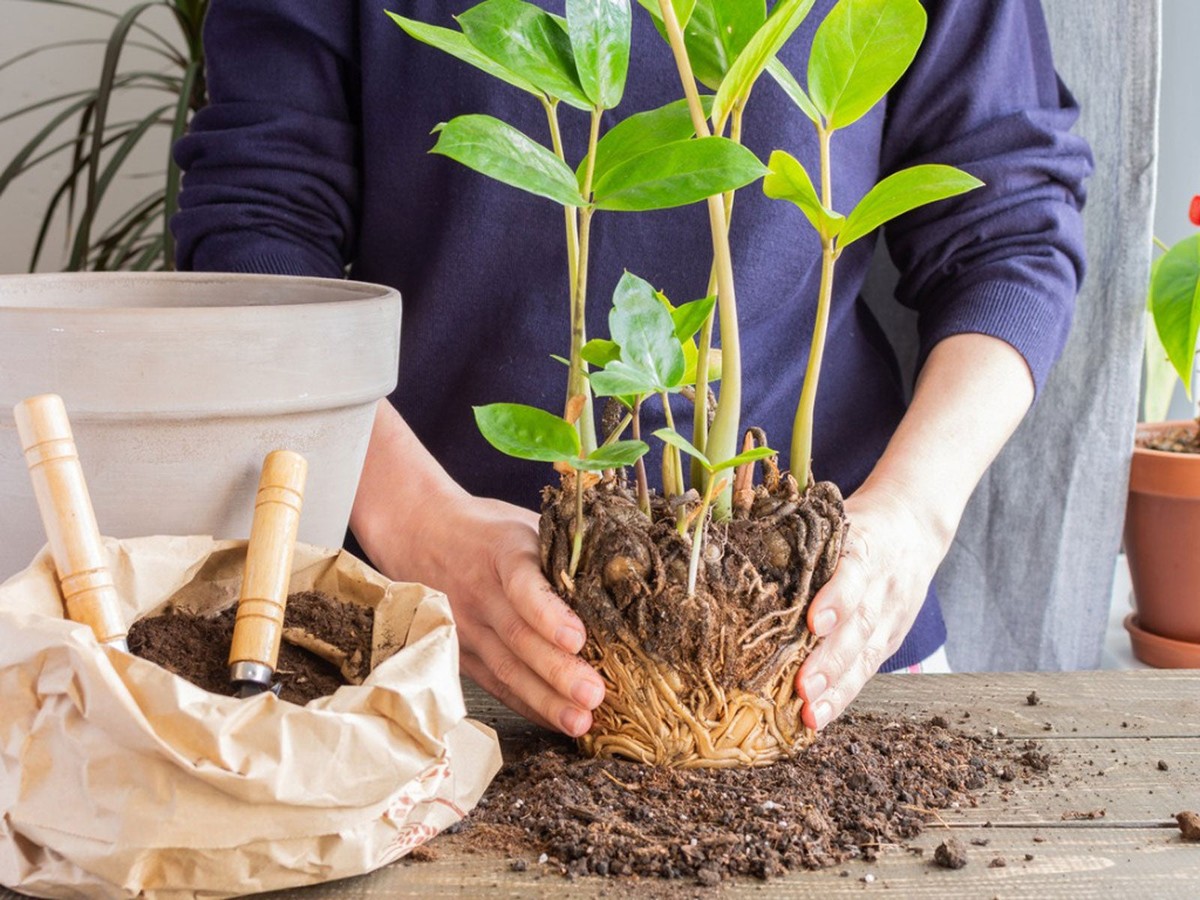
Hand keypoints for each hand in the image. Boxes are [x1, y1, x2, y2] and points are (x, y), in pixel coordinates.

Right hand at [350, 402, 604, 736]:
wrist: (418, 530)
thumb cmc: (488, 529)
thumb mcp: (523, 522)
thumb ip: (562, 549)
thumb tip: (624, 576)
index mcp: (504, 550)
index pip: (523, 583)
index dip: (548, 613)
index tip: (578, 638)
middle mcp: (481, 589)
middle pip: (518, 636)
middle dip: (557, 671)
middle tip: (594, 695)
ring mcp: (465, 624)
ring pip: (506, 667)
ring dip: (544, 698)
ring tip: (580, 722)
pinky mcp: (459, 650)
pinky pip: (495, 682)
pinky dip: (526, 704)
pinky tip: (554, 721)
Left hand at [795, 478, 946, 729]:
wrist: (913, 524)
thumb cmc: (856, 523)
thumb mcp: (835, 518)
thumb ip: (801, 539)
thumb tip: (737, 548)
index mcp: (865, 547)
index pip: (853, 575)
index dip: (836, 600)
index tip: (813, 623)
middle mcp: (882, 585)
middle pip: (858, 626)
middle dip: (830, 660)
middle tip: (803, 687)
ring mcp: (890, 615)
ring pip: (866, 655)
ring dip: (837, 688)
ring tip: (810, 713)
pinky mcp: (892, 638)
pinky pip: (868, 670)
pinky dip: (843, 696)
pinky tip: (819, 717)